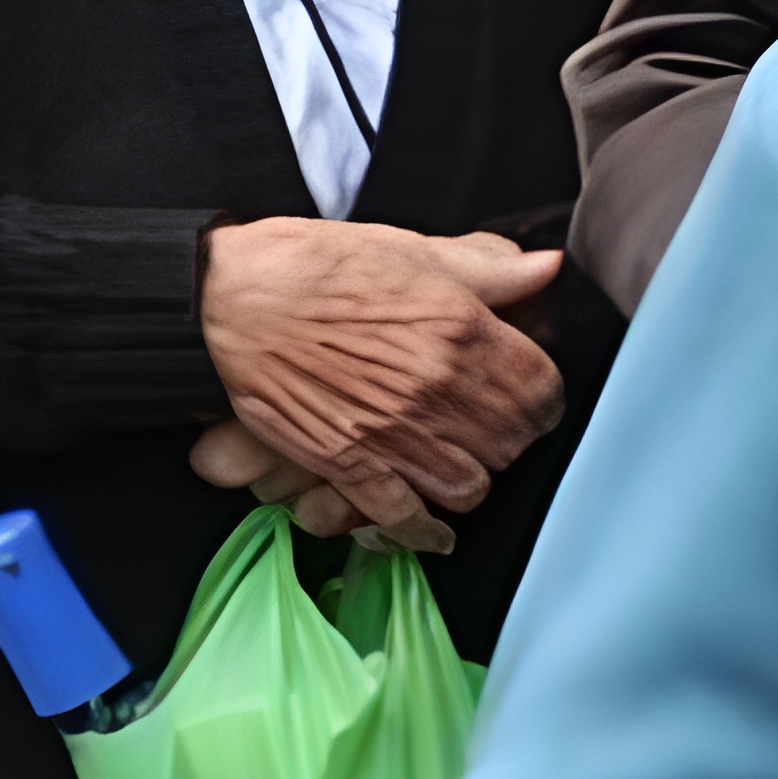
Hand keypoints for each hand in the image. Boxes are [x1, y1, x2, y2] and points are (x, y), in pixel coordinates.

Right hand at [198, 219, 563, 539]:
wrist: (230, 296)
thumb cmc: (315, 265)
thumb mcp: (408, 248)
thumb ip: (485, 265)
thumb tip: (547, 268)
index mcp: (460, 330)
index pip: (542, 390)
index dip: (540, 393)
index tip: (527, 387)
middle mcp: (436, 389)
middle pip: (513, 444)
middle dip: (510, 435)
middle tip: (492, 420)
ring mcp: (393, 434)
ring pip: (470, 487)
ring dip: (473, 476)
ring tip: (460, 457)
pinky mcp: (349, 463)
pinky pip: (405, 518)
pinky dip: (425, 530)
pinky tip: (434, 528)